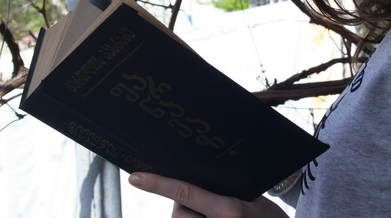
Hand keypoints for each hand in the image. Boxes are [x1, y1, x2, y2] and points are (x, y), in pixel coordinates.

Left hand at [128, 173, 289, 217]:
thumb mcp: (255, 201)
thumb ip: (225, 196)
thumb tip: (196, 188)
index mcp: (229, 212)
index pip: (186, 193)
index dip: (158, 183)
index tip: (135, 177)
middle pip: (181, 213)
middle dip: (187, 208)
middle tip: (213, 207)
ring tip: (225, 217)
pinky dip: (198, 217)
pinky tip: (224, 216)